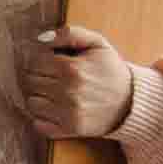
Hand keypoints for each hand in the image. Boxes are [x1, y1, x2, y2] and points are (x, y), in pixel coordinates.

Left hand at [16, 26, 136, 141]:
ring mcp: (67, 113)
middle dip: (38, 77)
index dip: (41, 60)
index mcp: (72, 68)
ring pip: (31, 102)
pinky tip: (55, 109)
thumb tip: (40, 39)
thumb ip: (69, 34)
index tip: (52, 63)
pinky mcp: (69, 130)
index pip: (35, 62)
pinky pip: (38, 124)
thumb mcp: (97, 43)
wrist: (133, 101)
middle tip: (52, 77)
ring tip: (54, 92)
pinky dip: (41, 117)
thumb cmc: (111, 70)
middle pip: (30, 81)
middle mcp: (68, 92)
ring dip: (39, 96)